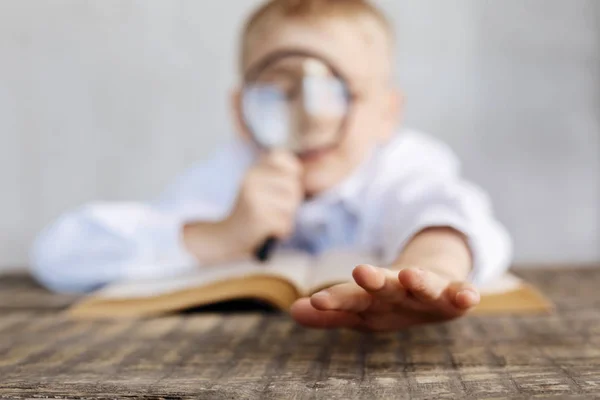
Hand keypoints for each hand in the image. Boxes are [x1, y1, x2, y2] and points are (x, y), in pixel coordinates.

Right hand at [223, 150, 302, 254]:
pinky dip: (282, 230)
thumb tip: (311, 175)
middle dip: (291, 201)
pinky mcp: (257, 216)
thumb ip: (283, 177)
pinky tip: (270, 230)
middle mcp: (251, 179)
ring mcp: (253, 197)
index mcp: (254, 170)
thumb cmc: (253, 212)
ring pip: (291, 205)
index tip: (282, 188)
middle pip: (293, 186)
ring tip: (271, 219)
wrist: (228, 236)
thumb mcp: (263, 187)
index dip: (292, 173)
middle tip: (276, 210)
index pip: (284, 158)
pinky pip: (285, 223)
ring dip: (287, 217)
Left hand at [290, 265, 479, 331]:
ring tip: (410, 275)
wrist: (430, 282)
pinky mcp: (452, 293)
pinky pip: (459, 294)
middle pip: (384, 286)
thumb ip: (330, 314)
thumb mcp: (360, 311)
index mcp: (372, 298)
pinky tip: (468, 296)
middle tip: (361, 271)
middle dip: (373, 280)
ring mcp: (426, 290)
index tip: (317, 301)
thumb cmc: (388, 302)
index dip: (335, 300)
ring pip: (422, 284)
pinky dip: (464, 294)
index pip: (351, 298)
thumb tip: (292, 311)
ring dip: (417, 280)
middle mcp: (397, 290)